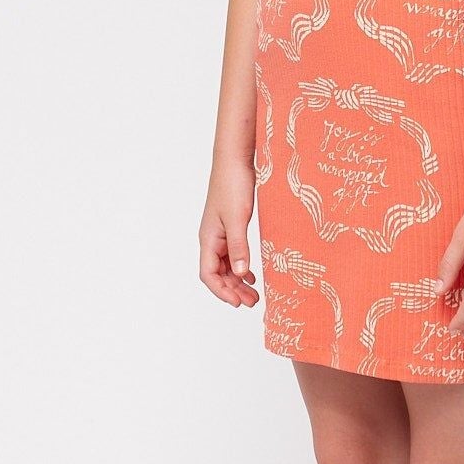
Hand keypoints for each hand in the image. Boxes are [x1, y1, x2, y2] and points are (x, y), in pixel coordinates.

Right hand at [199, 171, 259, 307]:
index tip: (238, 303)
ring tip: (254, 294)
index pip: (208, 275)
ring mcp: (220, 233)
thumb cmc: (232, 186)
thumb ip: (239, 247)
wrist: (234, 160)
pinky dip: (241, 267)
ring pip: (225, 266)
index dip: (222, 291)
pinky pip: (232, 254)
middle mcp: (211, 239)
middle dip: (233, 290)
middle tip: (252, 302)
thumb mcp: (238, 219)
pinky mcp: (230, 226)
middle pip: (217, 274)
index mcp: (208, 239)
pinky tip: (252, 274)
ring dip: (238, 281)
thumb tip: (241, 274)